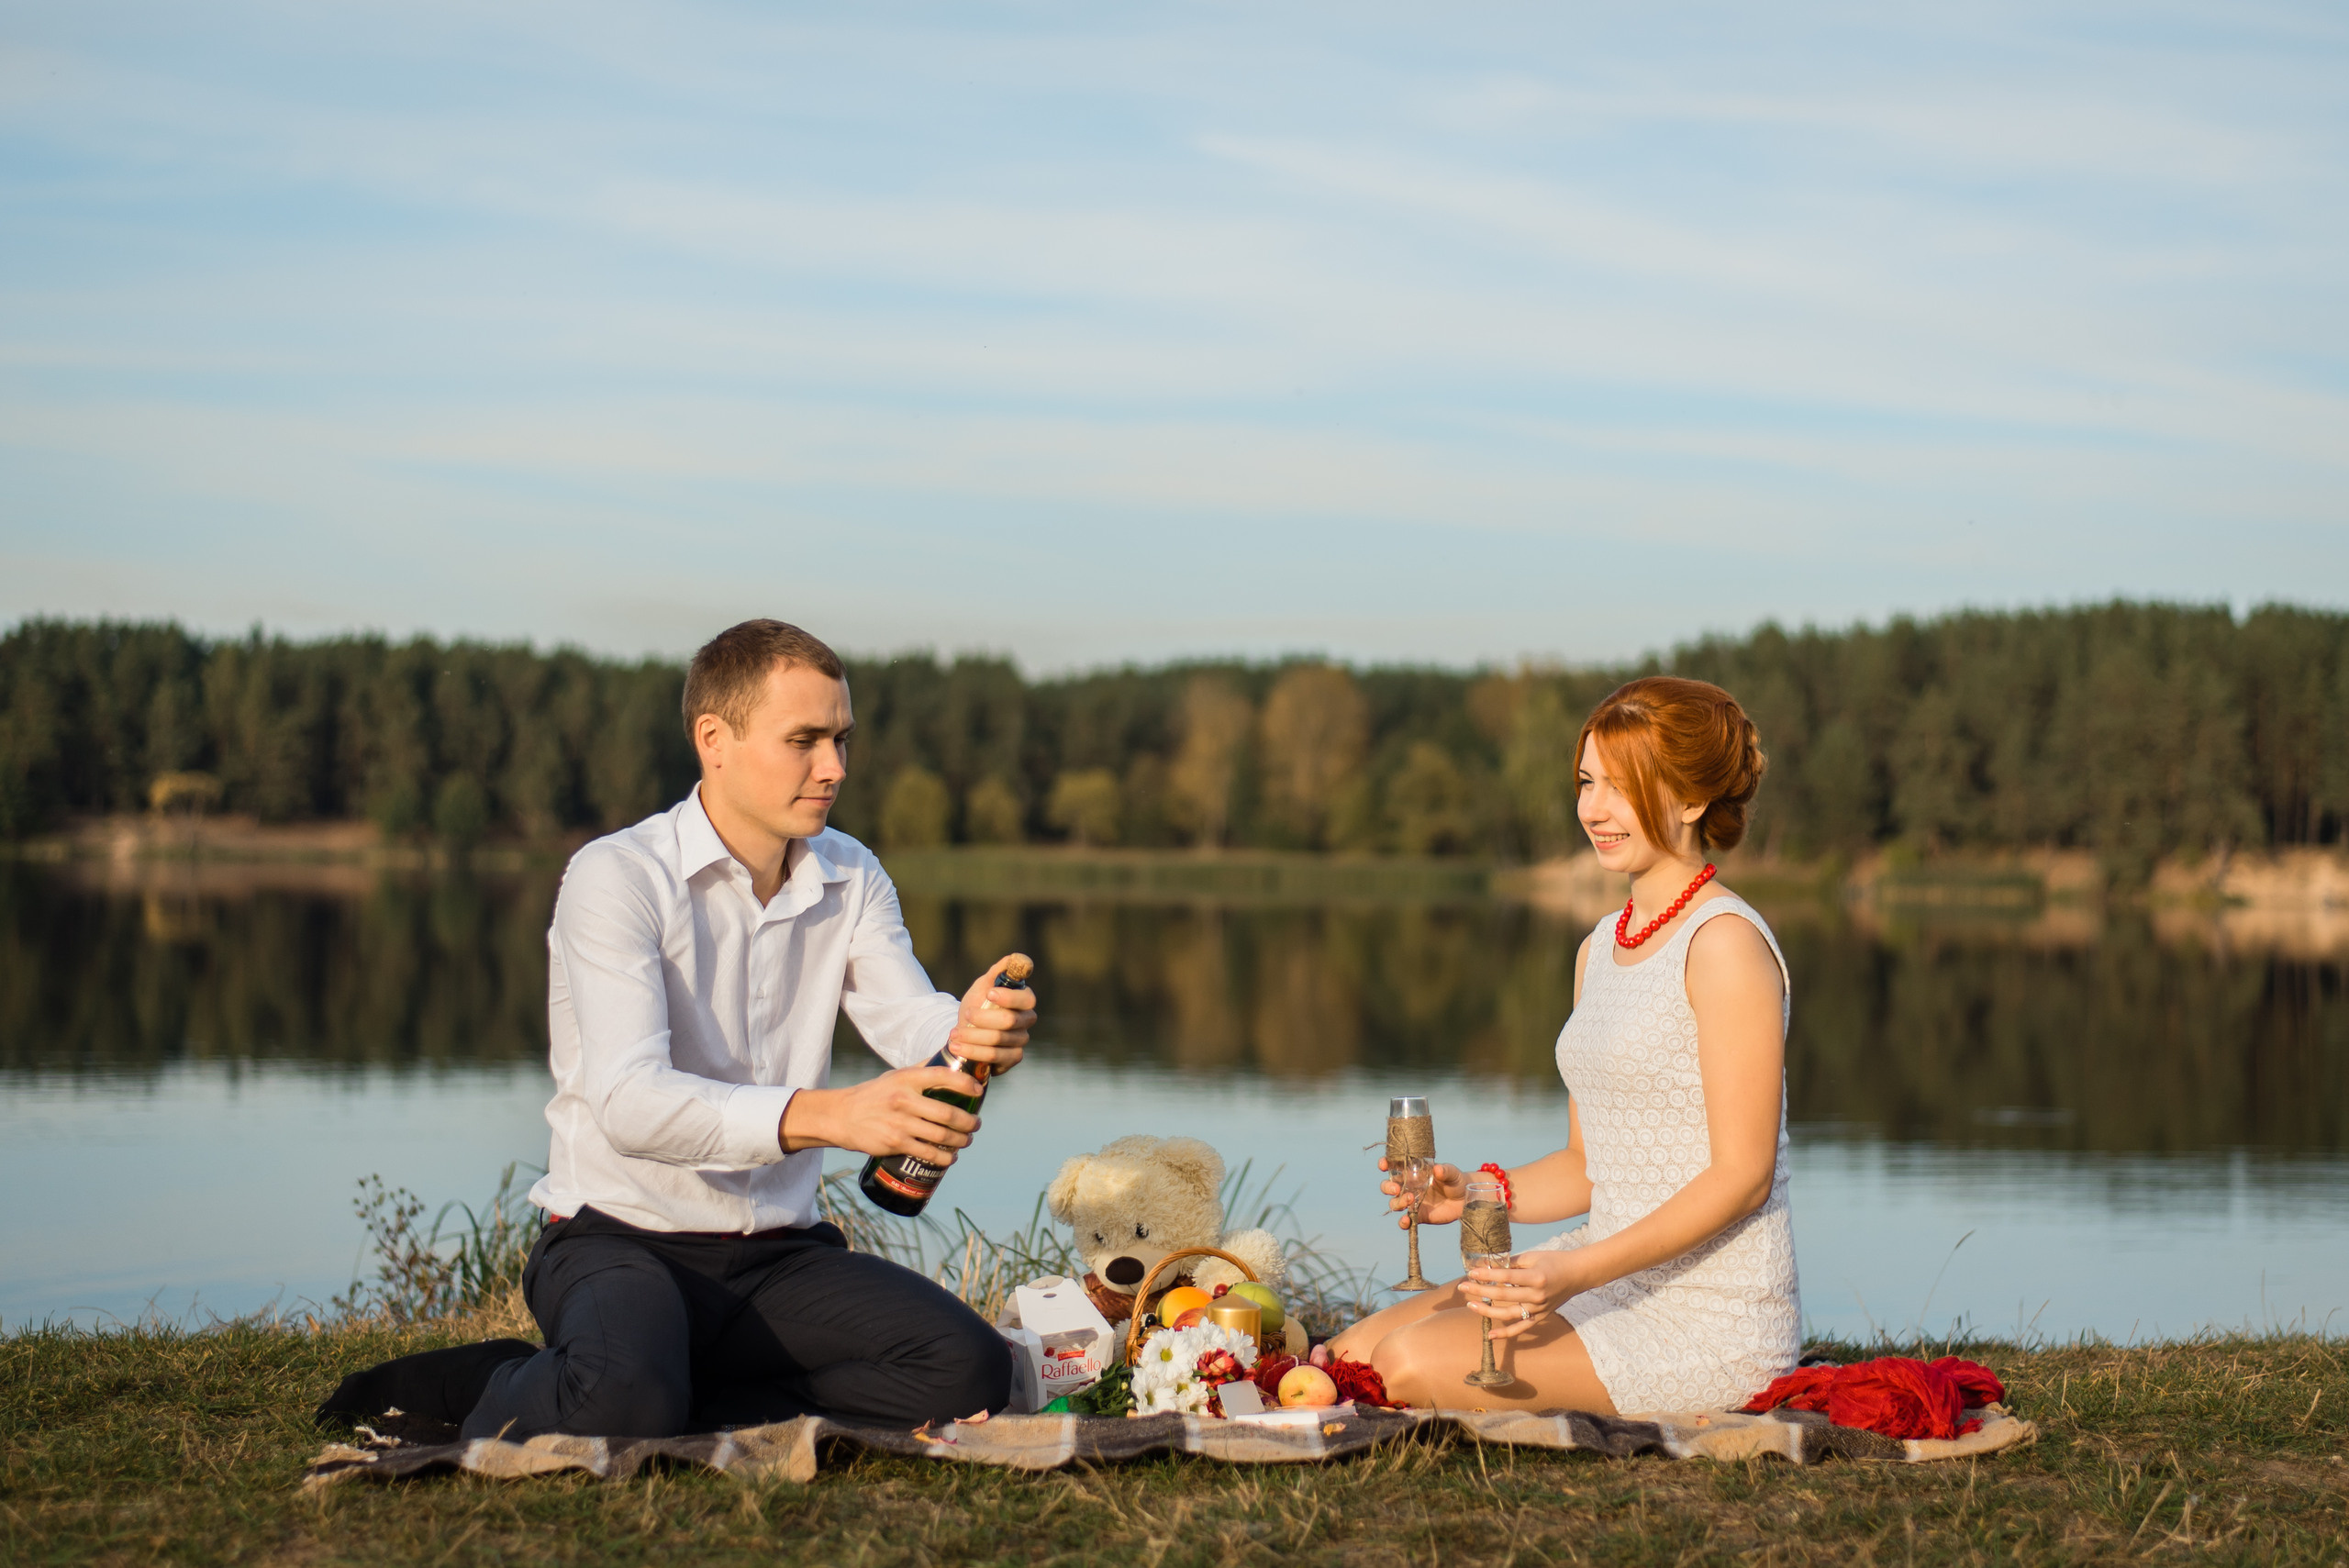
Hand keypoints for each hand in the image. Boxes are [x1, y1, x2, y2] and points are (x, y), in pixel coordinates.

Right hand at [779, 1066, 981, 1160]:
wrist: (840, 1116)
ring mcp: (900, 1123)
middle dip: (969, 1121)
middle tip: (976, 1124)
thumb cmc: (873, 1094)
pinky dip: (945, 1158)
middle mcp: (904, 1099)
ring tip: (967, 1140)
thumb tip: (948, 1058)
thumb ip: (921, 1069)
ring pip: (942, 1136)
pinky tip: (951, 1158)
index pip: (944, 1077)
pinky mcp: (895, 1142)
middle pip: (948, 1113)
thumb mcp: (894, 1076)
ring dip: (961, 1140)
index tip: (978, 1091)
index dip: (966, 1084)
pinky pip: (928, 1153)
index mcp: (907, 1079)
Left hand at [945, 953, 1036, 1073]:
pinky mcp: (1012, 1058)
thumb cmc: (977, 1005)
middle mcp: (1026, 1021)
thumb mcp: (982, 986)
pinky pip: (994, 1057)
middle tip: (965, 1014)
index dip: (1008, 997)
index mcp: (1024, 1000)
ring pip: (998, 1040)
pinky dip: (973, 1051)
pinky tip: (958, 1047)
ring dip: (972, 1036)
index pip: (1025, 998)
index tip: (989, 994)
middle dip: (982, 1018)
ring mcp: (1021, 1041)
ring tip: (954, 1034)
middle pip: (1009, 1021)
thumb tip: (1013, 958)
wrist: (964, 1032)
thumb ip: (996, 973)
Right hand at [1377, 1159, 1464, 1227]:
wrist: (1465, 1199)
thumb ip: (1445, 1171)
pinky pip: (1405, 1220)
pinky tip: (1406, 1220)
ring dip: (1398, 1203)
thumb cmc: (1456, 1181)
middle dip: (1388, 1187)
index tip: (1383, 1165)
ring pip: (1395, 1203)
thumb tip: (1437, 1169)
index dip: (1385, 1164)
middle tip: (1397, 1189)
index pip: (1394, 1166)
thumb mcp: (1452, 1173)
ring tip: (1411, 1200)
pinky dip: (1402, 1222)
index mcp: (1413, 1172)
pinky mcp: (1418, 1216)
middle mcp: (1409, 1187)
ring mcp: (1412, 1202)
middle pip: (1388, 1187)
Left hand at [1462, 1249, 1583, 1339]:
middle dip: (1480, 1291)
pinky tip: (1490, 1336)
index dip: (1486, 1275)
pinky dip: (1506, 1333)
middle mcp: (1537, 1295)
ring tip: (1470, 1305)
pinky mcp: (1541, 1316)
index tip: (1471, 1273)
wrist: (1578, 1274)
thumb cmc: (1554, 1261)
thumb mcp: (1533, 1257)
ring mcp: (1539, 1308)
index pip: (1505, 1276)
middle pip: (1503, 1295)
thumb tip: (1487, 1265)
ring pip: (1508, 1314)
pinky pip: (1522, 1328)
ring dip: (1487, 1311)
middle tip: (1463, 1287)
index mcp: (1535, 1277)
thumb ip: (1511, 1263)